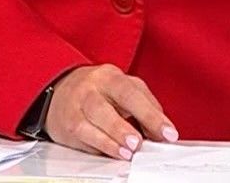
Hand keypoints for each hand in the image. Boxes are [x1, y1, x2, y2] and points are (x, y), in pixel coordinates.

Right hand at [41, 63, 179, 159]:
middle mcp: (89, 89)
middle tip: (139, 143)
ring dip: (110, 140)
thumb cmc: (100, 91)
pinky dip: (98, 147)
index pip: (131, 93)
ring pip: (88, 124)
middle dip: (122, 128)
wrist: (60, 90)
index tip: (168, 132)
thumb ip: (146, 106)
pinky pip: (81, 137)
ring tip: (127, 151)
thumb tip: (162, 131)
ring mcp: (75, 107)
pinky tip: (112, 152)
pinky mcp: (66, 125)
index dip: (150, 114)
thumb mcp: (125, 89)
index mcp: (109, 77)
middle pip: (103, 107)